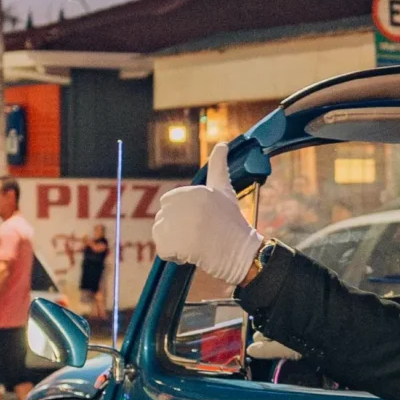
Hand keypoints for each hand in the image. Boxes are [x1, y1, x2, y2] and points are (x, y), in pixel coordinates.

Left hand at [149, 139, 261, 286]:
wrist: (238, 251)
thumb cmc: (232, 222)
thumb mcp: (224, 189)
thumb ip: (218, 166)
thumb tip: (222, 144)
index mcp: (190, 192)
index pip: (169, 203)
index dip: (183, 215)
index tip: (201, 221)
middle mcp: (180, 206)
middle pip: (164, 219)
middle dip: (178, 229)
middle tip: (200, 235)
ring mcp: (174, 225)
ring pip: (161, 233)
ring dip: (175, 242)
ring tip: (196, 244)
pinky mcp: (170, 244)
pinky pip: (163, 250)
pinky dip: (174, 255)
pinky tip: (192, 254)